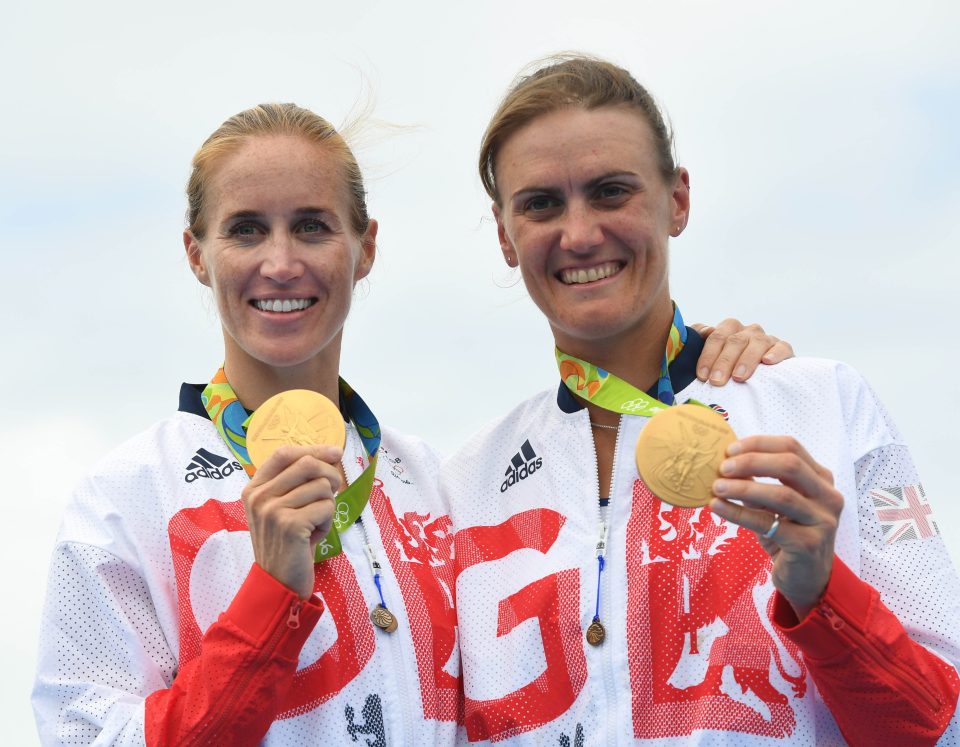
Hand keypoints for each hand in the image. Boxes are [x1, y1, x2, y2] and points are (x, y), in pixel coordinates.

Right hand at [241, 444, 343, 598]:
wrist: (278, 583)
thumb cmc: (287, 543)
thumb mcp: (282, 508)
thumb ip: (295, 482)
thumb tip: (330, 454)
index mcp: (254, 488)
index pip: (284, 453)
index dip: (313, 448)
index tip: (334, 452)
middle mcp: (259, 496)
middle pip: (307, 464)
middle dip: (330, 475)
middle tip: (333, 493)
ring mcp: (272, 510)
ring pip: (321, 486)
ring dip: (328, 505)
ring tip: (315, 523)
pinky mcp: (290, 524)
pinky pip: (326, 507)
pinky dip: (328, 521)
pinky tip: (315, 535)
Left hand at [691, 319, 793, 385]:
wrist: (764, 376)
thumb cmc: (731, 367)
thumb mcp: (713, 357)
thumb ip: (699, 342)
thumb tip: (701, 333)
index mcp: (729, 329)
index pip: (716, 337)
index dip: (708, 356)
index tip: (702, 376)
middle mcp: (747, 331)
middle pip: (734, 341)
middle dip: (724, 362)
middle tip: (716, 381)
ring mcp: (766, 339)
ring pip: (756, 343)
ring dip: (746, 360)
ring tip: (738, 377)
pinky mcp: (784, 348)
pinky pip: (781, 347)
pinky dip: (775, 353)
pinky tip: (767, 362)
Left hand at [708, 435, 842, 618]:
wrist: (806, 579)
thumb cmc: (788, 534)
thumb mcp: (774, 504)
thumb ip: (758, 482)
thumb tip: (725, 461)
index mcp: (821, 479)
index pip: (791, 447)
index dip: (759, 444)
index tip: (730, 449)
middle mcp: (828, 497)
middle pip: (790, 465)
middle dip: (751, 462)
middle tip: (722, 468)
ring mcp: (822, 521)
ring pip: (781, 495)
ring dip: (743, 488)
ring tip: (716, 487)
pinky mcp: (809, 544)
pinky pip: (768, 523)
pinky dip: (739, 513)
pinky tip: (718, 508)